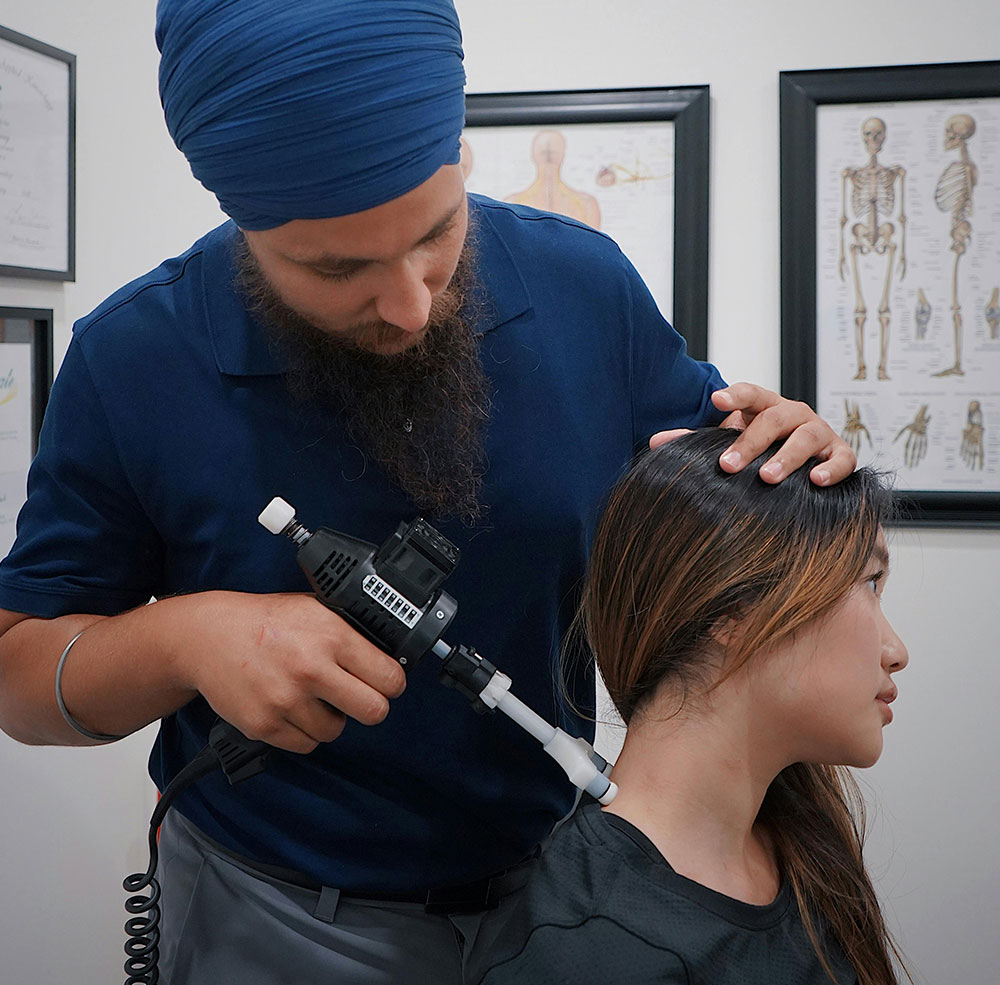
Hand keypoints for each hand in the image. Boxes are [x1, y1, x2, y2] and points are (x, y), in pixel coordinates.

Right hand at [180, 592, 406, 753]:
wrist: (209, 636)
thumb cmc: (266, 622)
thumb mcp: (315, 610)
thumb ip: (350, 633)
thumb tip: (388, 654)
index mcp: (331, 636)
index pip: (389, 677)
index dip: (393, 683)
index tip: (387, 684)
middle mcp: (311, 668)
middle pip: (374, 711)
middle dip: (371, 706)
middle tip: (360, 698)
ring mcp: (287, 700)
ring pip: (336, 731)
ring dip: (331, 719)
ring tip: (314, 697)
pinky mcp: (264, 724)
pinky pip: (305, 744)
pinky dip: (304, 731)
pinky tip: (293, 708)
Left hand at [649, 383, 855, 485]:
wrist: (806, 464)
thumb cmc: (761, 449)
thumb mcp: (730, 442)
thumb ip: (695, 441)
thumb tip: (654, 442)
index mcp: (765, 407)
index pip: (750, 393)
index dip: (734, 395)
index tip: (715, 400)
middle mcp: (794, 414)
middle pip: (773, 419)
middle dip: (750, 442)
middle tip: (728, 465)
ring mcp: (819, 433)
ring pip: (806, 437)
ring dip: (787, 457)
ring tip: (768, 477)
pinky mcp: (840, 454)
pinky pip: (842, 459)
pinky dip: (831, 469)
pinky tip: (815, 481)